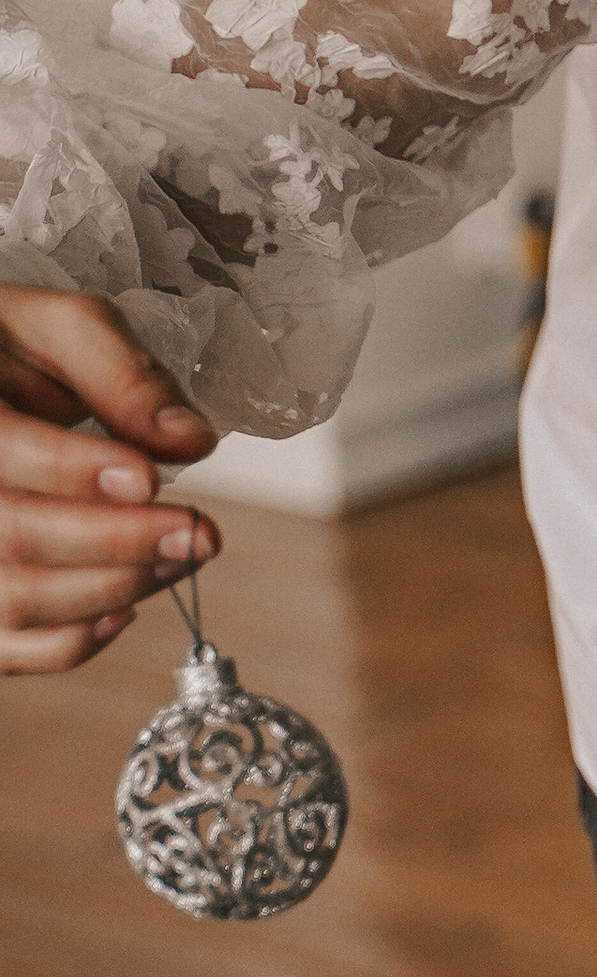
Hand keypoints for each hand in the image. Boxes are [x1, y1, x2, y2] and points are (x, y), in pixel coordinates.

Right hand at [0, 287, 218, 669]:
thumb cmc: (5, 352)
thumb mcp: (56, 327)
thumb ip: (120, 372)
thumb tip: (188, 439)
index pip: (0, 448)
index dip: (75, 471)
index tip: (149, 476)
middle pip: (10, 534)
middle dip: (119, 541)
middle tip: (198, 532)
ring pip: (12, 600)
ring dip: (113, 589)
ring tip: (179, 558)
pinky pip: (5, 649)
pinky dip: (73, 641)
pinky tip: (126, 606)